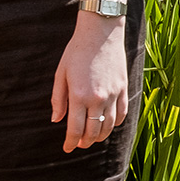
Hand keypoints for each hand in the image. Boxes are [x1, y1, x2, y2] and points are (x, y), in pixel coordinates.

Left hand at [51, 11, 128, 152]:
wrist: (101, 32)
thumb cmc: (77, 51)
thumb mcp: (61, 74)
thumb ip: (58, 99)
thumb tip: (56, 119)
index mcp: (79, 95)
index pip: (75, 129)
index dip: (70, 142)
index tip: (67, 148)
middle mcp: (97, 98)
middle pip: (93, 131)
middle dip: (84, 141)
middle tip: (79, 144)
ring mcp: (113, 94)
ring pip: (109, 125)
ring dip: (100, 136)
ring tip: (93, 138)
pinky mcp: (123, 88)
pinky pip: (122, 113)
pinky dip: (115, 123)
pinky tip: (108, 125)